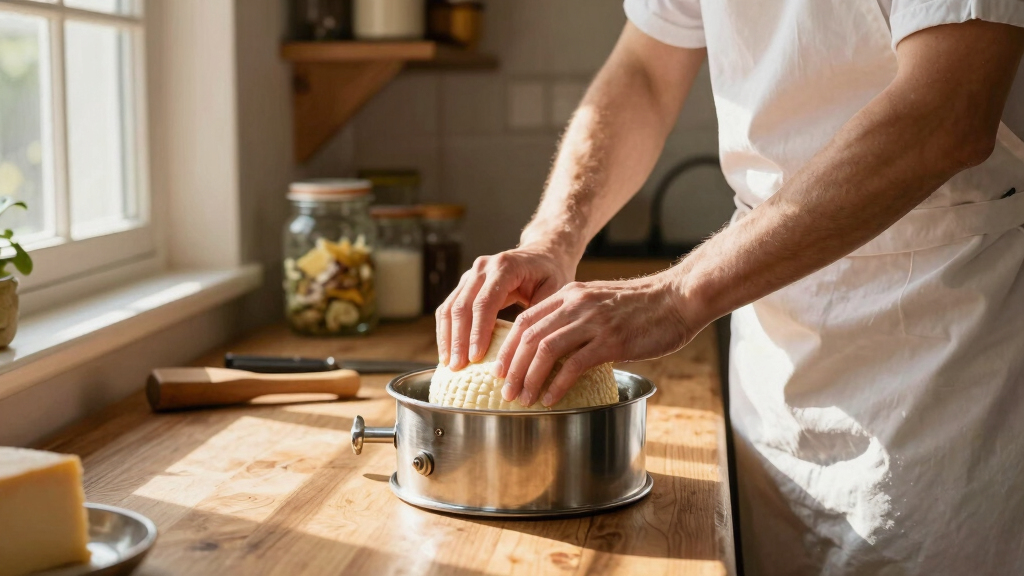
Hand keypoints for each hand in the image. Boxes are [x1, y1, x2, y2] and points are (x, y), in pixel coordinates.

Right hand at [435, 244, 576, 369]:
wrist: (541, 254)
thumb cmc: (550, 274)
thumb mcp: (555, 290)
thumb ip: (540, 314)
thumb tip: (523, 347)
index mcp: (505, 267)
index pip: (485, 302)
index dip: (478, 331)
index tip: (475, 358)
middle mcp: (483, 267)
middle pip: (462, 306)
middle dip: (458, 339)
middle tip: (458, 367)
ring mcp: (470, 274)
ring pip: (450, 307)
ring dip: (447, 337)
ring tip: (449, 364)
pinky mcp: (465, 284)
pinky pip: (448, 308)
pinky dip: (445, 330)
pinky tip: (447, 352)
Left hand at [495, 273, 693, 406]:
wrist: (679, 298)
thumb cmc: (644, 306)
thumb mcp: (601, 302)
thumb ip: (578, 319)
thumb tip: (561, 351)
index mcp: (570, 294)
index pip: (525, 320)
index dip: (508, 347)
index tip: (499, 369)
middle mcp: (576, 305)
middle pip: (529, 336)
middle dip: (511, 367)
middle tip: (504, 391)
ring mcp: (593, 322)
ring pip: (546, 350)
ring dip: (529, 378)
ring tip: (522, 399)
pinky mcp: (611, 340)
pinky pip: (574, 364)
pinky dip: (557, 384)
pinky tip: (550, 398)